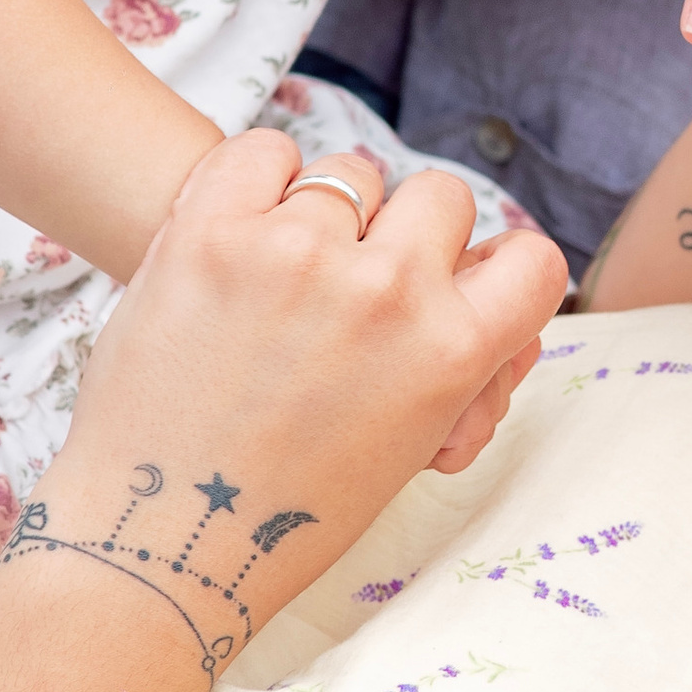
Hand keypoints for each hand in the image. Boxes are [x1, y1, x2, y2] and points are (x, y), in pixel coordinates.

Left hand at [44, 134, 568, 631]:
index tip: (467, 282)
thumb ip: (453, 362)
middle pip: (440, 197)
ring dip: (329, 213)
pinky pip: (262, 151)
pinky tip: (245, 232)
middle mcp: (386, 291)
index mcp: (450, 351)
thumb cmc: (283, 511)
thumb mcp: (408, 447)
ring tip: (285, 275)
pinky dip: (259, 180)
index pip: (533, 260)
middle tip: (359, 288)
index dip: (502, 268)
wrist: (158, 540)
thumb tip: (477, 289)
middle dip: (407, 236)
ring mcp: (296, 252)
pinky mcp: (210, 231)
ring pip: (350, 173)